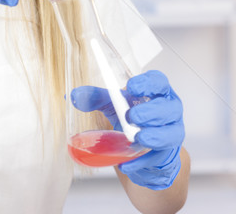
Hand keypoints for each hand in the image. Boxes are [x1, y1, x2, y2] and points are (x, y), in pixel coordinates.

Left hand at [71, 70, 184, 189]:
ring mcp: (171, 134)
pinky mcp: (167, 156)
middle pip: (169, 108)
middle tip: (131, 116)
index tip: (131, 87)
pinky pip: (158, 159)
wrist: (142, 149)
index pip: (159, 82)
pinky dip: (141, 162)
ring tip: (135, 138)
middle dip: (150, 112)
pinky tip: (127, 163)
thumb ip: (95, 97)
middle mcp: (169, 112)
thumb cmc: (132, 118)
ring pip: (170, 134)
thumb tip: (74, 96)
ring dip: (152, 137)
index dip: (148, 83)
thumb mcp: (112, 105)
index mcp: (157, 92)